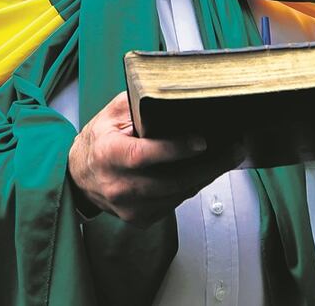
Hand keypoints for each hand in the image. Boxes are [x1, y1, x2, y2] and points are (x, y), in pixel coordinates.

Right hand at [68, 92, 243, 224]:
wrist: (80, 176)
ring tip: (229, 156)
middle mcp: (119, 186)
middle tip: (234, 149)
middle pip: (172, 181)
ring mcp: (130, 207)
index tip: (202, 141)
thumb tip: (174, 95)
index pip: (144, 155)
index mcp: (109, 154)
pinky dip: (192, 186)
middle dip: (209, 165)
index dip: (175, 149)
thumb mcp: (113, 113)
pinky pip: (175, 203)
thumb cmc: (100, 140)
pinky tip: (205, 171)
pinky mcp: (140, 219)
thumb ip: (141, 104)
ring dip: (207, 176)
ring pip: (179, 194)